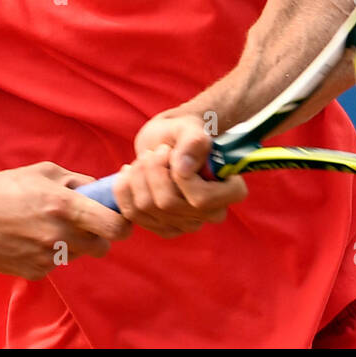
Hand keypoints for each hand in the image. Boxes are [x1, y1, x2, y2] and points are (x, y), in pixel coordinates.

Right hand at [0, 162, 130, 279]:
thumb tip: (103, 189)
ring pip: (78, 255)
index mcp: (65, 206)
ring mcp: (46, 257)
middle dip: (99, 235)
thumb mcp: (44, 172)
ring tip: (48, 225)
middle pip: (102, 246)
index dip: (124, 224)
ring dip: (73, 244)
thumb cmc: (5, 187)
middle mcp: (58, 235)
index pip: (115, 227)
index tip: (119, 218)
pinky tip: (31, 237)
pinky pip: (56, 264)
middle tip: (85, 222)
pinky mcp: (33, 272)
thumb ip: (79, 181)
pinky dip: (51, 253)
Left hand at [112, 111, 247, 237]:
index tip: (170, 152)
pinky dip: (124, 189)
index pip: (201, 199)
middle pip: (168, 204)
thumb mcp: (190, 127)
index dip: (179, 177)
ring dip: (138, 176)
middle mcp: (212, 214)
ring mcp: (187, 225)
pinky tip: (130, 173)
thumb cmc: (184, 132)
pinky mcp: (164, 228)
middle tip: (154, 151)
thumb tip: (183, 167)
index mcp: (230, 191)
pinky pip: (133, 214)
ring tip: (144, 159)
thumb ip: (193, 141)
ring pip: (147, 207)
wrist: (170, 141)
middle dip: (152, 171)